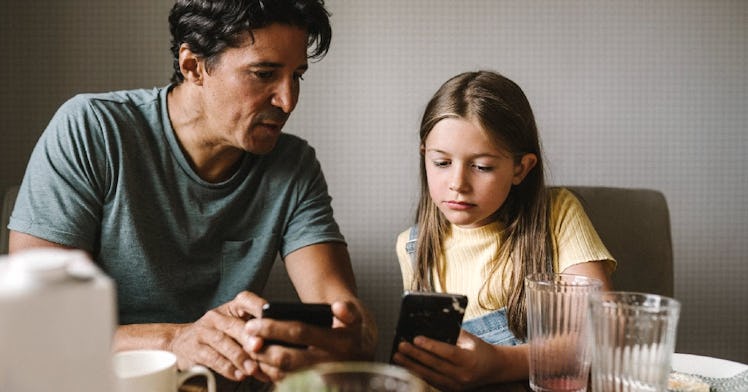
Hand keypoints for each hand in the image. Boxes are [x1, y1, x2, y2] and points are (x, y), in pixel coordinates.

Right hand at [169, 291, 269, 381]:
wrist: (179, 342)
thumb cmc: (215, 336)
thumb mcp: (233, 327)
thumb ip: (252, 334)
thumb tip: (279, 346)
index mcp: (230, 309)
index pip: (245, 300)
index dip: (258, 306)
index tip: (271, 317)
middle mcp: (216, 317)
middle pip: (234, 325)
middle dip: (249, 338)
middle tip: (261, 348)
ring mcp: (203, 332)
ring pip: (223, 342)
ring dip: (240, 357)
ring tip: (252, 369)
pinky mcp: (194, 349)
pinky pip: (211, 358)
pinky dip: (226, 367)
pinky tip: (238, 374)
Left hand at [243, 300, 376, 380]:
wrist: (365, 353)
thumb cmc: (354, 329)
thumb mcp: (358, 316)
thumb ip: (348, 310)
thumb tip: (337, 307)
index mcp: (340, 343)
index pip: (300, 333)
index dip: (274, 328)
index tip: (254, 323)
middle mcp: (331, 364)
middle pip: (288, 358)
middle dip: (263, 348)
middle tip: (246, 338)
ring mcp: (323, 379)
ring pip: (286, 375)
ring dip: (265, 364)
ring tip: (250, 350)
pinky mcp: (316, 387)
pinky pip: (289, 384)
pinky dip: (272, 374)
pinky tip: (262, 363)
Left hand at [392, 329, 505, 391]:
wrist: (494, 368)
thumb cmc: (480, 349)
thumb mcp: (470, 338)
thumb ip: (452, 333)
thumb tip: (429, 326)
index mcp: (469, 360)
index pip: (447, 353)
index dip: (431, 346)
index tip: (416, 338)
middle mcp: (463, 375)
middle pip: (435, 365)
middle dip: (415, 355)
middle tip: (401, 346)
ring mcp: (457, 386)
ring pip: (430, 376)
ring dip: (412, 366)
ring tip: (398, 357)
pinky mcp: (451, 390)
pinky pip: (431, 382)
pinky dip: (418, 374)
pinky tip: (408, 366)